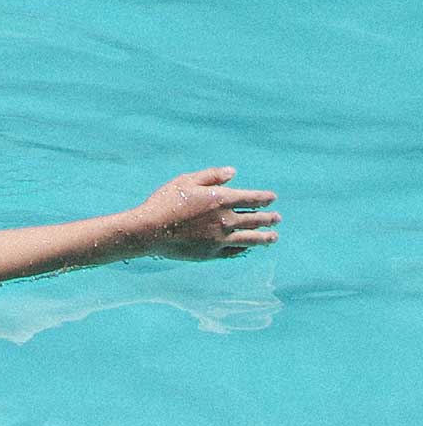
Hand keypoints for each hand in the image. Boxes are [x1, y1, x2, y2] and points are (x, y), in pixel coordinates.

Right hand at [123, 166, 279, 261]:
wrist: (148, 231)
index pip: (252, 198)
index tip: (272, 198)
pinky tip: (248, 248)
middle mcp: (226, 220)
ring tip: (273, 238)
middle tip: (277, 219)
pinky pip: (233, 252)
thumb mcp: (186, 181)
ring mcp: (220, 239)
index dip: (265, 198)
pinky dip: (244, 249)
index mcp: (221, 200)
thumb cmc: (164, 202)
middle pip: (256, 220)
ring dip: (265, 238)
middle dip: (269, 219)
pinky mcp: (210, 253)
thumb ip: (211, 176)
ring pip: (251, 239)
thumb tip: (233, 172)